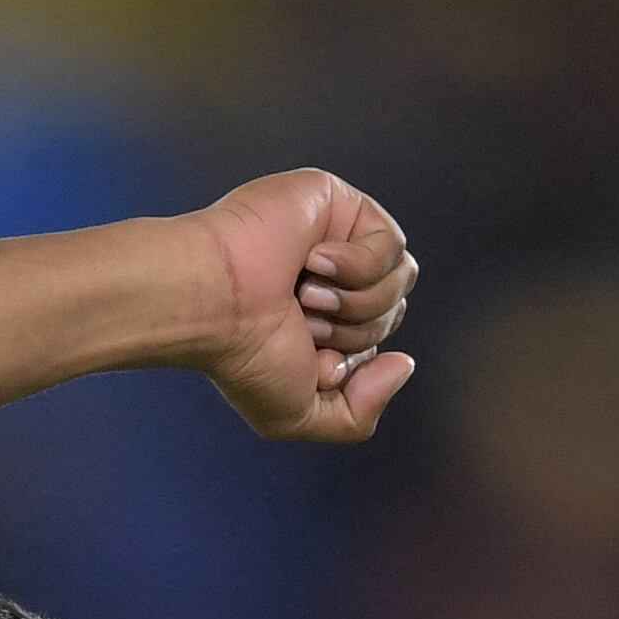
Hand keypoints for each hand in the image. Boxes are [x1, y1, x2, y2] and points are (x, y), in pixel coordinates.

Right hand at [179, 170, 417, 444]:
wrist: (215, 304)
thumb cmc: (241, 356)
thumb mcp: (298, 415)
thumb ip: (358, 415)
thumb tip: (404, 363)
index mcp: (321, 321)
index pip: (378, 341)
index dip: (353, 358)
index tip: (308, 359)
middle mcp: (332, 280)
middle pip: (395, 310)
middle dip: (353, 331)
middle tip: (301, 321)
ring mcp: (337, 238)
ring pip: (400, 277)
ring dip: (354, 300)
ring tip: (304, 293)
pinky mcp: (340, 203)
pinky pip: (390, 244)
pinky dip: (357, 265)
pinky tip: (312, 260)